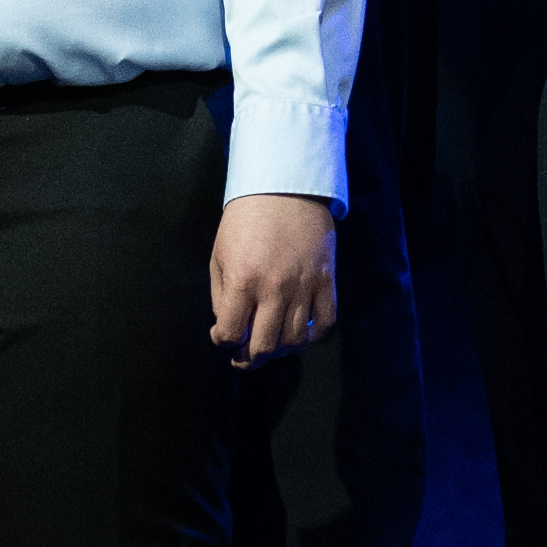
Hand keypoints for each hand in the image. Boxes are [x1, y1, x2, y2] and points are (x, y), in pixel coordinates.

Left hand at [209, 190, 344, 357]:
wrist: (285, 188)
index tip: (223, 336)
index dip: (223, 342)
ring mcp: (304, 285)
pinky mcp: (326, 280)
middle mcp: (275, 287)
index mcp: (243, 279)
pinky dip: (312, 335)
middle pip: (263, 346)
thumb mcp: (219, 254)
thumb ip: (220, 296)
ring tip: (271, 342)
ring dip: (280, 349)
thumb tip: (228, 327)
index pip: (230, 334)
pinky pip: (324, 323)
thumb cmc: (245, 220)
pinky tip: (299, 331)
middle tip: (245, 356)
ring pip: (295, 340)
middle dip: (249, 358)